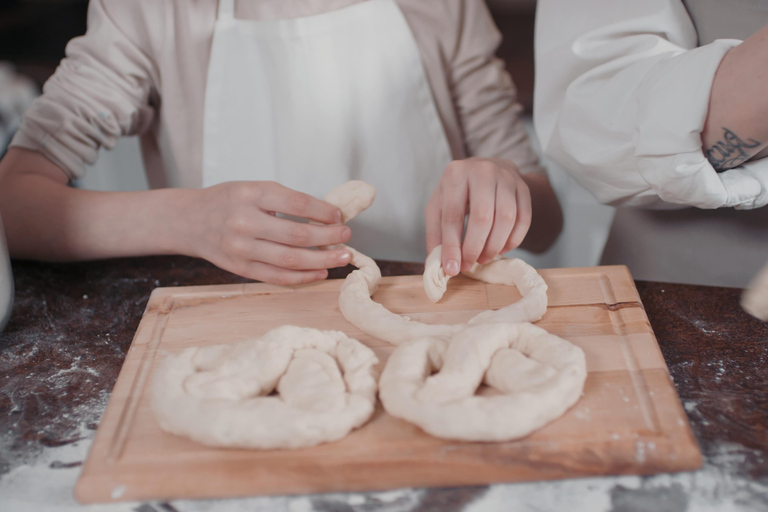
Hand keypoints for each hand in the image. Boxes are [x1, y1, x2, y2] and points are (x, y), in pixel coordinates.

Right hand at [180, 181, 351, 284]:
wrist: (189, 221)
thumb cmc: (228, 202)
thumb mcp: (252, 189)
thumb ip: (285, 201)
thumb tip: (327, 216)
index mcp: (250, 194)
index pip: (296, 203)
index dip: (322, 211)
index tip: (339, 215)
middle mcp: (244, 221)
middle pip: (296, 235)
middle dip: (328, 237)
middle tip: (347, 236)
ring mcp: (241, 248)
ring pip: (290, 259)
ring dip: (322, 260)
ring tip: (342, 257)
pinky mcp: (240, 268)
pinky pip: (277, 276)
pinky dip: (303, 276)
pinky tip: (320, 272)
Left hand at [425, 158, 531, 275]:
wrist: (484, 170)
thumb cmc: (457, 192)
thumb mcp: (438, 206)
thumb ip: (436, 234)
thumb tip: (441, 265)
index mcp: (455, 174)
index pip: (453, 215)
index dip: (452, 246)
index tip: (451, 269)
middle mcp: (483, 171)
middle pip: (482, 218)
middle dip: (475, 248)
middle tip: (469, 264)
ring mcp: (506, 178)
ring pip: (506, 219)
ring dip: (494, 246)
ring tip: (484, 258)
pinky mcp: (523, 188)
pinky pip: (523, 219)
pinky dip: (513, 240)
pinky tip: (501, 249)